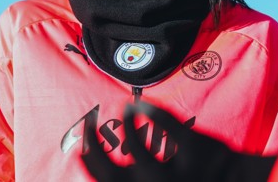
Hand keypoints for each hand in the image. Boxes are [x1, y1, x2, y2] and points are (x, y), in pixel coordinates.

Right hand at [81, 102, 276, 181]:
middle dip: (93, 141)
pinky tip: (141, 103)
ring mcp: (176, 172)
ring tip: (126, 109)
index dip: (87, 163)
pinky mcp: (196, 149)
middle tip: (89, 120)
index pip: (102, 181)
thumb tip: (105, 167)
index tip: (81, 146)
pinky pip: (165, 122)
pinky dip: (149, 108)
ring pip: (135, 144)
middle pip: (109, 169)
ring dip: (125, 123)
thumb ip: (136, 179)